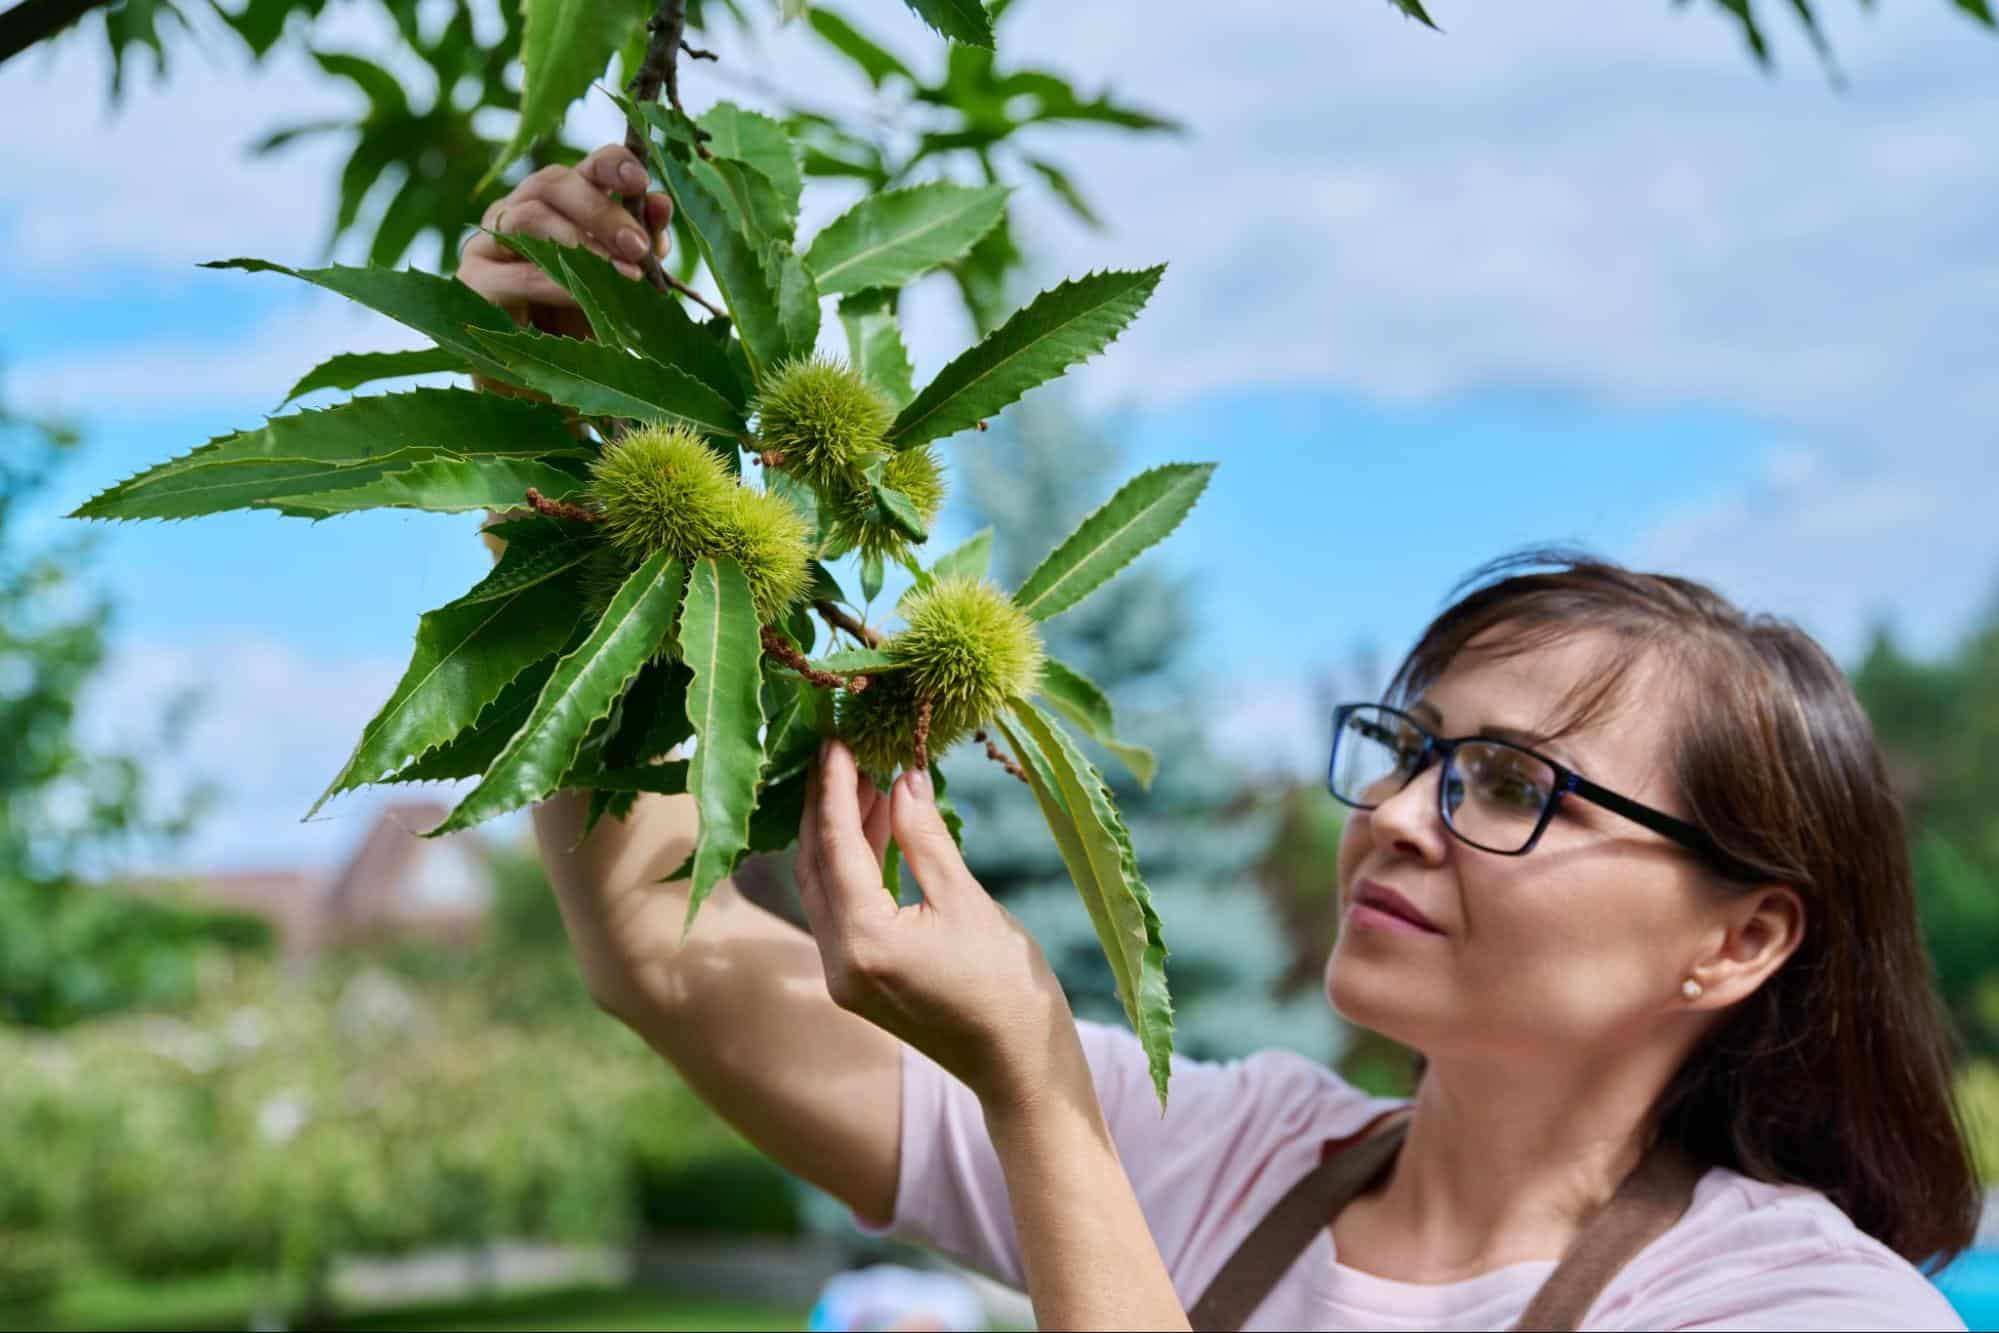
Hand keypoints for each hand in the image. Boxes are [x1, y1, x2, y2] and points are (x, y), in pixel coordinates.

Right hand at [458, 143, 672, 335]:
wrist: (538, 388)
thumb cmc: (582, 330)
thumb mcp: (619, 285)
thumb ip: (638, 245)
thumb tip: (661, 204)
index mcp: (558, 206)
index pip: (582, 169)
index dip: (611, 164)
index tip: (641, 179)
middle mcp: (517, 212)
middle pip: (552, 184)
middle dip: (602, 211)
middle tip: (638, 246)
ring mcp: (489, 244)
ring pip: (530, 219)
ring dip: (582, 243)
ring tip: (623, 274)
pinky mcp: (471, 283)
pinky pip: (516, 273)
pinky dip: (556, 282)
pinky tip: (587, 297)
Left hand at [797, 741, 1085, 1112]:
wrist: (1019, 1067)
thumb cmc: (1007, 986)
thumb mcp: (967, 900)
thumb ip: (925, 837)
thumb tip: (902, 776)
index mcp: (866, 942)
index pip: (835, 846)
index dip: (834, 787)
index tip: (836, 739)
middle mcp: (840, 963)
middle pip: (814, 865)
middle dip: (824, 804)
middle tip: (841, 748)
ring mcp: (843, 977)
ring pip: (823, 886)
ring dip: (839, 831)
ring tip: (865, 775)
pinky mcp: (856, 982)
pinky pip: (840, 909)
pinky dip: (852, 865)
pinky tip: (874, 825)